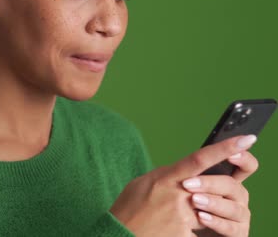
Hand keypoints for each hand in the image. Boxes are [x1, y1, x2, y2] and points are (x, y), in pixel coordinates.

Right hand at [110, 134, 257, 236]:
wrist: (120, 234)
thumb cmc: (129, 208)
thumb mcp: (143, 183)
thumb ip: (167, 176)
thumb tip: (183, 172)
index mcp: (167, 177)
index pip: (200, 159)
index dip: (225, 148)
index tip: (246, 140)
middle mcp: (178, 194)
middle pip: (209, 187)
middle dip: (203, 192)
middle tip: (174, 201)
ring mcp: (183, 215)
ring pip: (204, 210)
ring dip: (191, 213)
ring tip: (165, 217)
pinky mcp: (184, 232)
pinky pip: (195, 228)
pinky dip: (184, 228)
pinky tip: (166, 228)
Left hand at [188, 136, 258, 236]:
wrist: (181, 229)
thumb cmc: (182, 204)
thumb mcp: (183, 184)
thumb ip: (191, 171)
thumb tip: (190, 159)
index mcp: (226, 180)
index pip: (243, 166)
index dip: (242, 157)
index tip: (232, 153)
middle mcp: (236, 196)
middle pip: (233, 185)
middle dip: (210, 183)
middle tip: (187, 184)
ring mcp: (238, 214)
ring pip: (233, 207)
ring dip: (213, 203)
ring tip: (193, 201)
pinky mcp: (237, 232)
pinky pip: (232, 228)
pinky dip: (217, 222)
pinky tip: (201, 217)